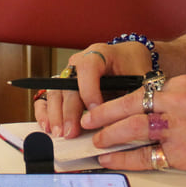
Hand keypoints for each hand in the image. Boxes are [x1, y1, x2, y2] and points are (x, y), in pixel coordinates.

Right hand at [35, 41, 153, 138]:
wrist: (128, 60)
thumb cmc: (133, 67)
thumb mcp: (139, 78)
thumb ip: (131, 96)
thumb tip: (121, 122)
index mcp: (100, 53)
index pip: (88, 67)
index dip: (89, 89)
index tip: (95, 110)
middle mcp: (80, 62)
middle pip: (68, 84)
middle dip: (69, 111)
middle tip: (72, 131)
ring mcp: (69, 74)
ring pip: (56, 92)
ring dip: (56, 114)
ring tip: (60, 133)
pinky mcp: (64, 86)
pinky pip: (49, 96)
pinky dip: (46, 111)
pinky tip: (47, 126)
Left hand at [80, 74, 185, 177]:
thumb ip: (172, 101)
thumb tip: (141, 111)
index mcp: (181, 85)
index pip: (139, 91)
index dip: (114, 101)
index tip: (99, 106)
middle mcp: (176, 102)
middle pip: (129, 106)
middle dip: (102, 115)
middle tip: (86, 121)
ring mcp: (177, 128)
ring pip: (132, 129)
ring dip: (109, 136)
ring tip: (96, 142)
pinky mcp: (181, 153)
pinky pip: (144, 156)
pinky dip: (124, 159)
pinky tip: (111, 160)